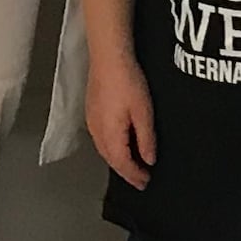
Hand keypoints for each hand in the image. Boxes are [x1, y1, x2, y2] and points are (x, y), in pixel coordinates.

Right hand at [83, 47, 156, 189]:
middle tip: (141, 178)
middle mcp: (97, 132)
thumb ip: (146, 139)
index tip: (146, 182)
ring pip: (104, 150)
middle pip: (111, 160)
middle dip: (126, 171)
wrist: (109, 58)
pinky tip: (120, 144)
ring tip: (133, 165)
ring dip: (118, 160)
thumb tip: (149, 160)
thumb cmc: (128, 82)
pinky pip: (101, 139)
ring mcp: (91, 122)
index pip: (122, 164)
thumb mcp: (144, 113)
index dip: (134, 175)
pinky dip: (112, 148)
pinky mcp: (91, 112)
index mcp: (110, 136)